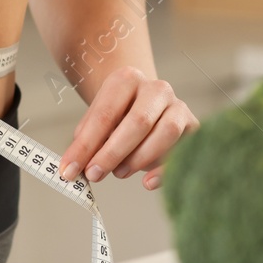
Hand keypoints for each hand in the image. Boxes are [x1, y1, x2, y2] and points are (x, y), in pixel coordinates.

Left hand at [58, 66, 197, 190]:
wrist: (146, 105)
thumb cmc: (118, 116)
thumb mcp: (97, 122)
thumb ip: (86, 142)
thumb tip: (72, 169)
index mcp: (127, 79)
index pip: (105, 114)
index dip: (86, 145)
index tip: (69, 170)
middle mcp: (157, 88)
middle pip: (138, 121)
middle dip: (113, 152)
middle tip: (94, 174)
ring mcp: (178, 106)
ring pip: (166, 132)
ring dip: (139, 158)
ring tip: (119, 173)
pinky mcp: (193, 126)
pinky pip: (185, 149)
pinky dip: (165, 170)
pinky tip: (147, 183)